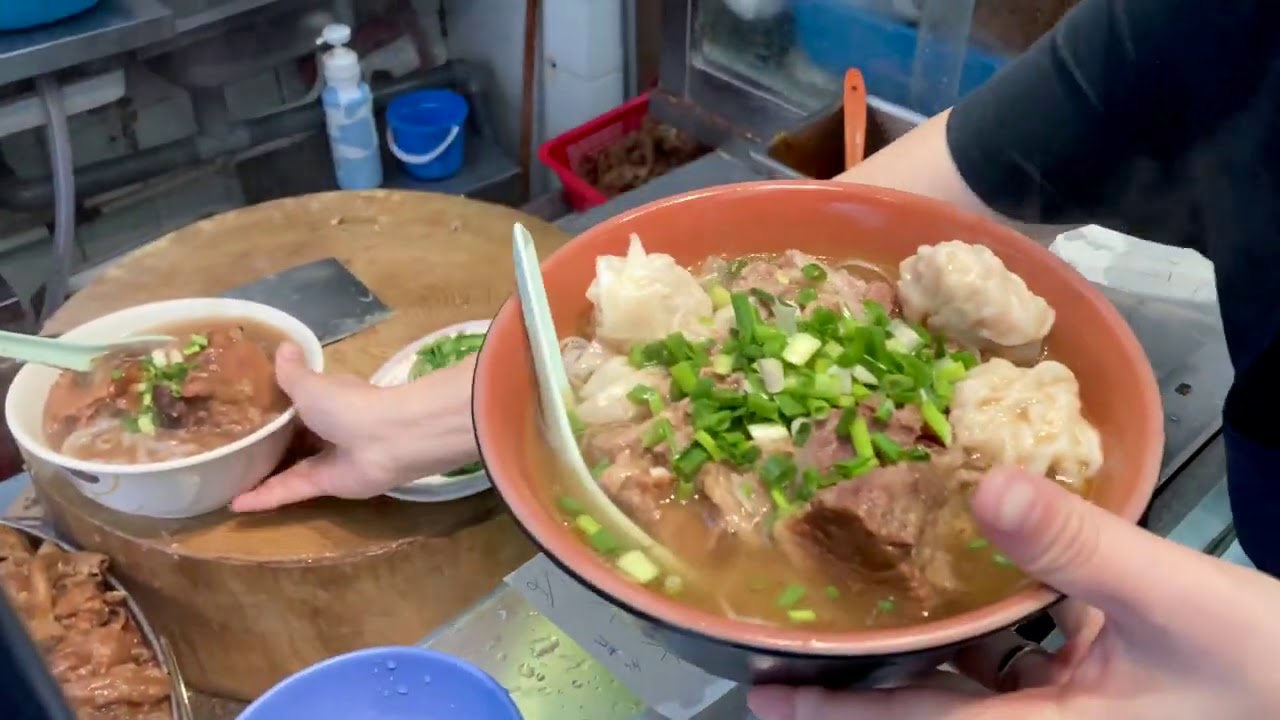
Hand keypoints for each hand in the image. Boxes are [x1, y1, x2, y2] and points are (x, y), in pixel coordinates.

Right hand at [230, 343, 479, 511]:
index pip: (295, 402)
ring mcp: (327, 458)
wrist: (387, 440)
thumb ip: (292, 373)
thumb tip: (283, 343)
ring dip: (260, 474)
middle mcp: (326, 428)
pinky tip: (235, 505)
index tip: (238, 408)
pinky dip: (264, 497)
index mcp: (325, 399)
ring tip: (225, 479)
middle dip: (263, 443)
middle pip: (290, 438)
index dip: (270, 406)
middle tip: (225, 448)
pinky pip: (290, 490)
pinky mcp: (325, 484)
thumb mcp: (311, 385)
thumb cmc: (348, 405)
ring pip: (288, 467)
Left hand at [749, 468, 1279, 719]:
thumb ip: (1075, 544)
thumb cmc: (1262, 665)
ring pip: (972, 680)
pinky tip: (963, 576)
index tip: (765, 697)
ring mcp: (1072, 709)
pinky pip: (1018, 656)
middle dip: (862, 682)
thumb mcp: (1167, 598)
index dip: (837, 717)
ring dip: (922, 646)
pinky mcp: (1096, 684)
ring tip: (862, 602)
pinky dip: (985, 622)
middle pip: (931, 708)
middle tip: (791, 648)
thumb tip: (983, 480)